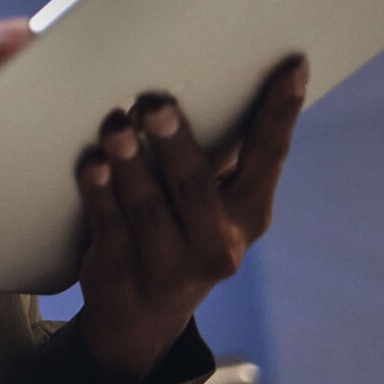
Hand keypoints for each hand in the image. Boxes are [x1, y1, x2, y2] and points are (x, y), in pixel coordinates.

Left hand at [73, 54, 309, 383]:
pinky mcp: (123, 274)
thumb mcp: (209, 202)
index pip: (269, 156)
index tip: (292, 65)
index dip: (282, 112)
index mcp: (249, 214)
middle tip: (155, 104)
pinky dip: (99, 194)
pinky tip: (91, 165)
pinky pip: (110, 227)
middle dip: (174, 142)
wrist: (140, 318)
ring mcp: (171, 266)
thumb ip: (213, 154)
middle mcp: (218, 243)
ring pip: (148, 208)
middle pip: (196, 186)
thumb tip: (202, 72)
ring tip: (114, 126)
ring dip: (129, 164)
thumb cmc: (178, 230)